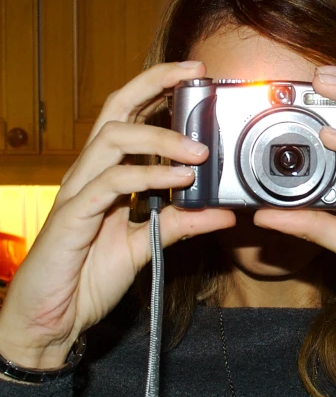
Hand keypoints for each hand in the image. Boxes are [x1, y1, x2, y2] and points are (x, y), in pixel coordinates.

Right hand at [0, 62, 234, 369]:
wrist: (53, 321)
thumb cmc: (89, 278)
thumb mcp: (146, 246)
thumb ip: (180, 225)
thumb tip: (222, 212)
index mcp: (104, 175)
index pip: (128, 116)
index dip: (156, 90)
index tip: (194, 75)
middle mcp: (88, 174)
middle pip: (115, 109)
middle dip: (153, 84)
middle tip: (196, 76)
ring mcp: (78, 192)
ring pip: (113, 138)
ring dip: (162, 138)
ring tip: (201, 151)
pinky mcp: (72, 217)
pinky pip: (111, 183)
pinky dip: (149, 177)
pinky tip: (181, 180)